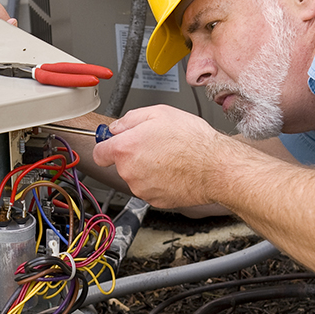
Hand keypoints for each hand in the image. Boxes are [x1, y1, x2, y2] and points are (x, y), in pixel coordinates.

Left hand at [92, 105, 226, 208]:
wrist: (215, 167)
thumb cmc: (192, 140)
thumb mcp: (160, 113)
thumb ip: (131, 119)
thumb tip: (117, 127)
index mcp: (125, 149)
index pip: (99, 152)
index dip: (106, 146)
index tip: (112, 144)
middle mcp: (129, 171)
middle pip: (121, 164)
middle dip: (133, 154)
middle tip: (156, 145)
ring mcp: (141, 188)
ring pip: (136, 177)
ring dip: (146, 168)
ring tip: (169, 157)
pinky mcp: (155, 200)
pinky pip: (150, 189)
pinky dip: (158, 181)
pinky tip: (174, 170)